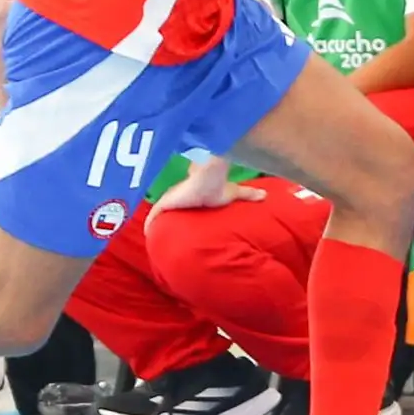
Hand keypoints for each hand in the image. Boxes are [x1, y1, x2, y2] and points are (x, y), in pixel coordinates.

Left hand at [146, 157, 263, 232]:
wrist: (210, 175)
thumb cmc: (220, 184)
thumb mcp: (236, 193)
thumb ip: (248, 195)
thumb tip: (266, 195)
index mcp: (191, 195)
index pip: (181, 204)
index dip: (178, 212)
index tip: (177, 223)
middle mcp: (178, 196)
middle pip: (167, 210)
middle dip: (164, 221)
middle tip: (163, 236)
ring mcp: (171, 199)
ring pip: (158, 214)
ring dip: (155, 225)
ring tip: (153, 239)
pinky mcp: (167, 203)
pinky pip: (153, 217)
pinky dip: (150, 225)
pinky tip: (147, 235)